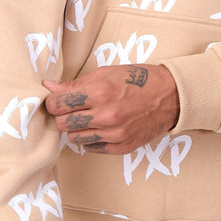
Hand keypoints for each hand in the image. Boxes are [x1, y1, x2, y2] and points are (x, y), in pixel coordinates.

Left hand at [44, 64, 179, 154]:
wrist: (171, 96)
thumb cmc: (139, 79)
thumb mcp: (107, 72)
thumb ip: (76, 83)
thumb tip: (49, 87)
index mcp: (101, 92)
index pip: (59, 104)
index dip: (53, 102)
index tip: (56, 100)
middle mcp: (107, 115)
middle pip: (64, 123)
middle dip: (62, 115)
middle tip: (71, 109)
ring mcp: (115, 134)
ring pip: (75, 138)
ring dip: (76, 128)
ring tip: (87, 117)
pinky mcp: (122, 147)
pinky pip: (92, 148)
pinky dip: (91, 138)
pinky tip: (99, 127)